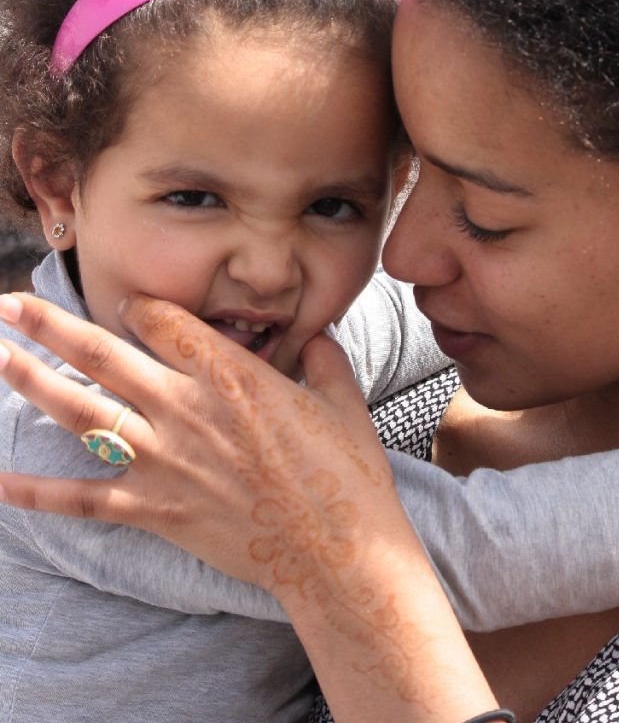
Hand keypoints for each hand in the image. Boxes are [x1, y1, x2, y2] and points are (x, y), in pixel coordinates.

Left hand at [0, 292, 498, 721]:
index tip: (126, 305)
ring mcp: (163, 459)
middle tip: (9, 304)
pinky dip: (38, 492)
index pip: (162, 320)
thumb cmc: (344, 476)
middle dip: (50, 325)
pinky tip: (1, 482)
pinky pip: (83, 497)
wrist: (338, 554)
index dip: (138, 305)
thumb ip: (323, 357)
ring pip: (81, 412)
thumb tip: (315, 334)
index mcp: (229, 373)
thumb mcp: (342, 401)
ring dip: (33, 381)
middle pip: (102, 353)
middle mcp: (184, 407)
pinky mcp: (153, 509)